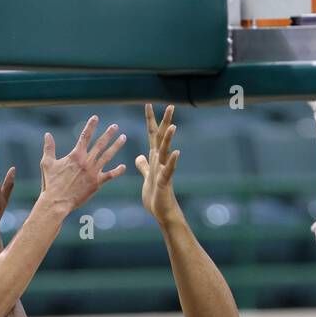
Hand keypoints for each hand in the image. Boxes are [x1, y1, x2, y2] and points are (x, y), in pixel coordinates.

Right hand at [40, 115, 125, 213]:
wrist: (57, 202)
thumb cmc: (51, 184)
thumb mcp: (47, 163)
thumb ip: (49, 148)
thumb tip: (47, 135)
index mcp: (75, 155)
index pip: (84, 136)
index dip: (91, 126)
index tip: (96, 118)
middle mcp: (86, 162)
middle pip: (100, 144)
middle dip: (108, 134)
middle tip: (115, 126)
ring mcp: (93, 172)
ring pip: (107, 156)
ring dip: (116, 146)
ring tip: (123, 138)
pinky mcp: (97, 183)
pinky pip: (110, 175)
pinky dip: (117, 171)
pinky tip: (123, 166)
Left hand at [135, 103, 179, 224]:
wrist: (162, 212)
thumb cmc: (155, 196)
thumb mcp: (146, 177)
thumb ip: (143, 166)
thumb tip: (139, 156)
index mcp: (154, 158)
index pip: (152, 135)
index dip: (150, 120)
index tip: (148, 104)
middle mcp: (160, 161)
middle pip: (162, 138)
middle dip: (165, 122)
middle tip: (170, 105)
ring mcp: (163, 170)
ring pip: (166, 151)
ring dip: (169, 139)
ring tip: (173, 126)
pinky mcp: (165, 182)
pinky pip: (168, 170)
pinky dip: (172, 161)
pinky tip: (176, 153)